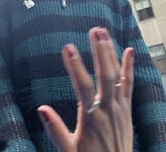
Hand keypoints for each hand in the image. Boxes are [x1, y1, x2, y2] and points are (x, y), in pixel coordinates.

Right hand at [37, 27, 133, 151]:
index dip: (75, 66)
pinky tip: (128, 51)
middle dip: (99, 51)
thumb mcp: (68, 150)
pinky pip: (129, 84)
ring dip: (111, 53)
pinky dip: (129, 67)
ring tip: (104, 33)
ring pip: (117, 76)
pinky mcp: (127, 109)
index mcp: (91, 118)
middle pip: (104, 74)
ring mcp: (120, 108)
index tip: (67, 47)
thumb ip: (55, 129)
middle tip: (94, 31)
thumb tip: (41, 109)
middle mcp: (108, 109)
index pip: (82, 86)